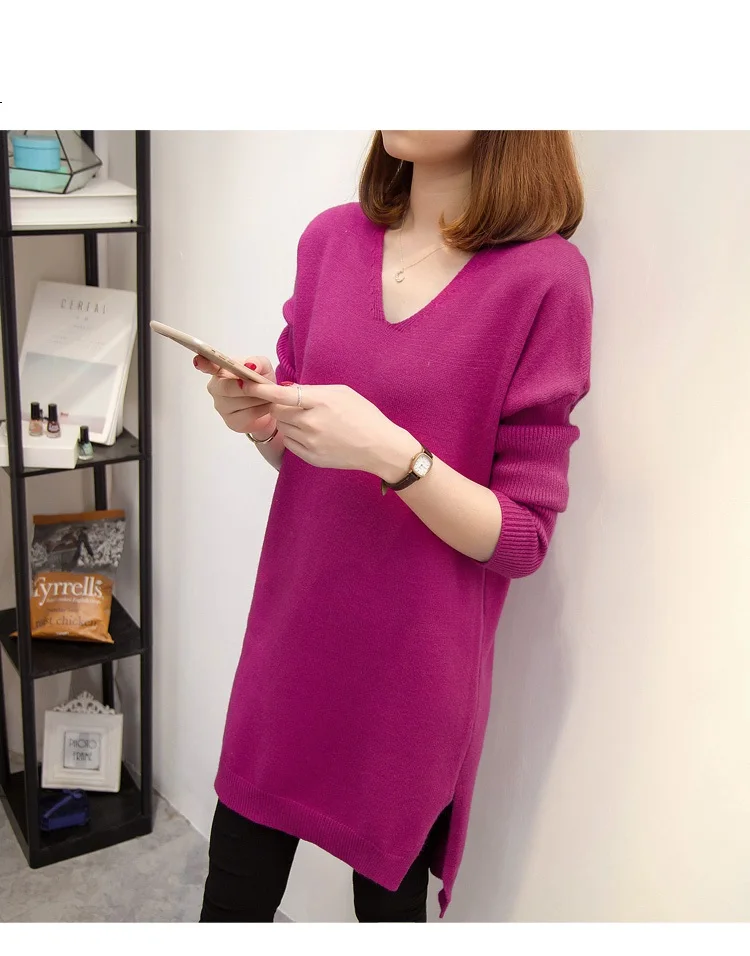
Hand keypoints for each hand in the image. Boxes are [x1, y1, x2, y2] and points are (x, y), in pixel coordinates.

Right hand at [193, 354, 278, 437]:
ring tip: (268, 395)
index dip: (203, 364)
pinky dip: (261, 409)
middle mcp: (216, 388)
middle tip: (262, 385)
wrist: (270, 404)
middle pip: (226, 388)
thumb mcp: (263, 367)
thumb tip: (250, 365)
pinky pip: (248, 414)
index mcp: (220, 371)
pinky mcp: (232, 422)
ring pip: (240, 402)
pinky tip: (266, 405)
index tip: (199, 360)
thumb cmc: (261, 382)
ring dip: (259, 398)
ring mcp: (222, 406)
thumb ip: (257, 362)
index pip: (208, 366)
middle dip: (247, 387)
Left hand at [234, 378, 419, 478]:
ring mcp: (310, 443)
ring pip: (283, 428)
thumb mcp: (341, 393)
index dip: (262, 390)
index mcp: (320, 402)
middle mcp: (311, 423)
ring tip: (308, 420)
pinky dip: (294, 436)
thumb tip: (286, 390)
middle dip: (279, 406)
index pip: (282, 395)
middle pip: (278, 412)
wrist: (380, 447)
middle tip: (292, 405)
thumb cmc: (364, 415)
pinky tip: (312, 434)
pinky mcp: (310, 457)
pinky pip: (290, 443)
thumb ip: (311, 390)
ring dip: (287, 422)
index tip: (247, 384)